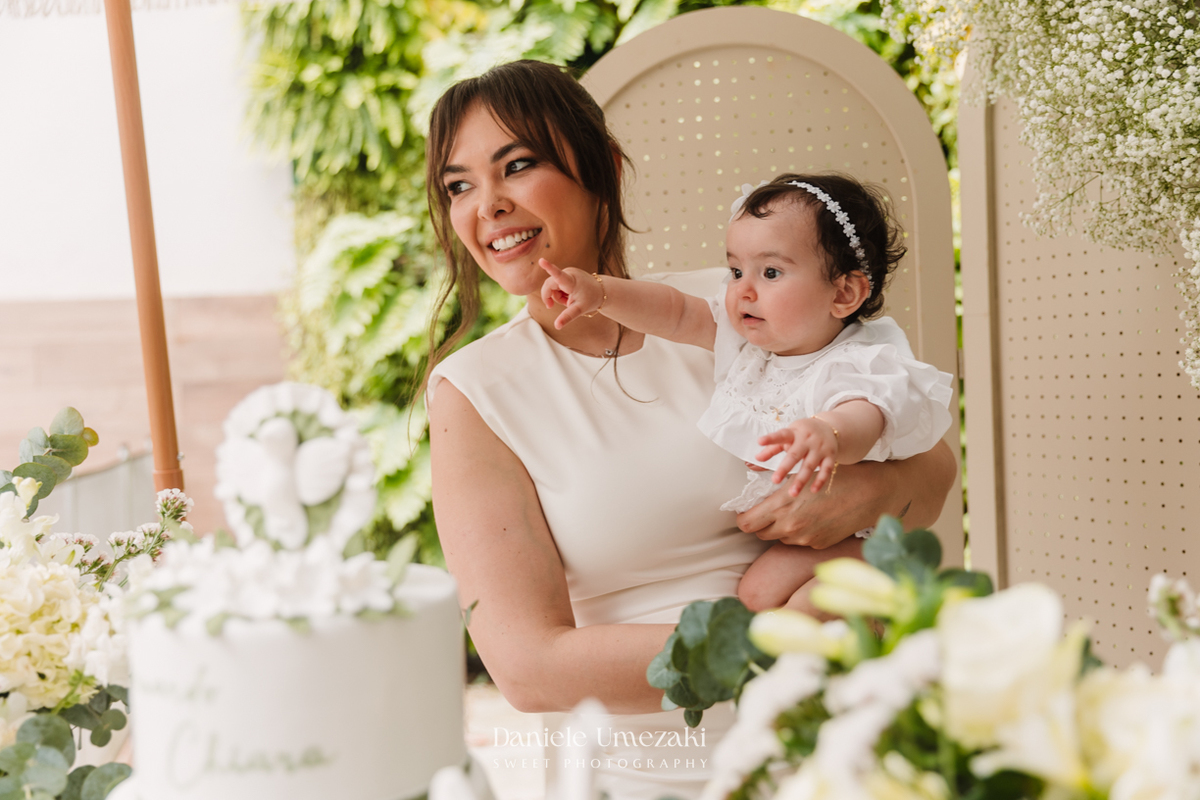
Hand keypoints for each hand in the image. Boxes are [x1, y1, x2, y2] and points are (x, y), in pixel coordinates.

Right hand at [538, 259, 601, 328]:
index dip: (549, 268)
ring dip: (557, 295)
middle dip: (550, 296)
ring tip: (568, 300)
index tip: (542, 260)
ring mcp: (568, 271)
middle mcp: (569, 273)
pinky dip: (560, 292)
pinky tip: (568, 295)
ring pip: (552, 285)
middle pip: (549, 285)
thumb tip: (557, 326)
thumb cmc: (591, 300)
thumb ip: (567, 317)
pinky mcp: (568, 272)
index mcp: (572, 281)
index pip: (558, 275)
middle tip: (552, 306)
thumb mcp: (579, 309)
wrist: (601, 291)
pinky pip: (557, 283)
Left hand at [735, 462, 869, 548]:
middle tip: (766, 511)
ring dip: (779, 528)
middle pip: (759, 533)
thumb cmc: (834, 478)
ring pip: (778, 537)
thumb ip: (777, 489)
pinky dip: (798, 532)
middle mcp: (790, 526)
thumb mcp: (801, 477)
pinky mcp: (817, 544)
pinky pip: (798, 541)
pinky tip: (811, 517)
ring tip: (793, 511)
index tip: (746, 511)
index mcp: (782, 506)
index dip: (742, 518)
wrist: (868, 494)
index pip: (746, 523)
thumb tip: (757, 494)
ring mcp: (804, 538)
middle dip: (759, 523)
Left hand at [756, 417, 838, 494]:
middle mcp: (807, 440)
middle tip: (775, 480)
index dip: (770, 439)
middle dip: (785, 468)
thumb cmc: (803, 433)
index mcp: (794, 433)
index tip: (760, 441)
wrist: (830, 427)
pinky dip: (820, 480)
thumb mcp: (788, 436)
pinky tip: (813, 490)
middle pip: (795, 455)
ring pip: (809, 465)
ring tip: (792, 493)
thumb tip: (756, 459)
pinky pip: (826, 470)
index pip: (781, 435)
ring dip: (801, 480)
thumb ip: (772, 448)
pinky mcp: (830, 456)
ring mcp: (820, 448)